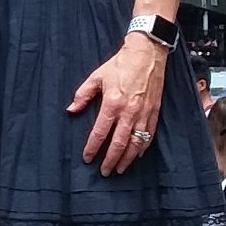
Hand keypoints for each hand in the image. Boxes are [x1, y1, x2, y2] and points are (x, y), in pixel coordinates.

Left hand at [67, 33, 168, 175]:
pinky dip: (143, 147)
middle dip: (111, 160)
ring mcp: (143, 113)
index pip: (100, 132)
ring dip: (127, 159)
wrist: (147, 54)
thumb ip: (82, 95)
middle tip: (104, 171)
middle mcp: (129, 111)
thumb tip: (71, 109)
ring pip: (136, 143)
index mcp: (112, 103)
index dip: (93, 147)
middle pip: (119, 143)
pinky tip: (137, 155)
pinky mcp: (155, 112)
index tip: (88, 158)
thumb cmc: (120, 65)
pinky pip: (149, 135)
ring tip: (120, 169)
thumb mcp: (96, 77)